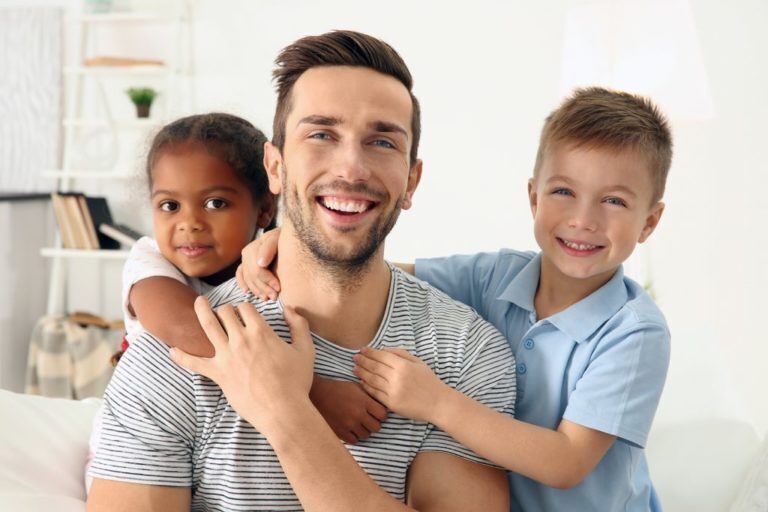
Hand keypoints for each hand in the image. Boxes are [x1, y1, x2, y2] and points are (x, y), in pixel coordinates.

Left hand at [170, 296, 314, 431]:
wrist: (283, 410)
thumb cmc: (296, 381)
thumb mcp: (305, 349)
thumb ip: (299, 325)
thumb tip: (290, 308)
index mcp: (261, 332)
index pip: (246, 308)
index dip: (245, 307)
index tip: (246, 312)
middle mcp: (241, 340)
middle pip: (226, 313)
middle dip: (226, 309)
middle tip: (226, 312)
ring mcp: (227, 356)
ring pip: (208, 326)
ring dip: (202, 311)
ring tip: (197, 303)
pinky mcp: (218, 374)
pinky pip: (194, 363)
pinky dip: (182, 357)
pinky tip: (172, 350)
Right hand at [236, 228, 281, 299]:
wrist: (283, 236)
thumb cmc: (283, 238)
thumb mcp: (279, 239)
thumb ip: (269, 248)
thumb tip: (261, 263)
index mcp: (253, 248)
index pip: (258, 270)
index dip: (268, 281)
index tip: (279, 288)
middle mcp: (246, 254)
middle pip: (252, 276)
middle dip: (263, 288)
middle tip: (275, 297)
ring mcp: (244, 260)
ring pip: (247, 279)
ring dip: (256, 290)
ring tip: (267, 298)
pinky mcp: (245, 264)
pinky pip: (240, 276)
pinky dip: (243, 284)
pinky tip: (247, 292)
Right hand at [310, 376, 387, 443]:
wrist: (317, 395)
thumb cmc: (338, 389)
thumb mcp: (355, 387)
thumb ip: (369, 395)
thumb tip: (381, 402)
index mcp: (363, 401)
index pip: (383, 414)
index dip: (381, 414)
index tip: (377, 413)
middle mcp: (358, 414)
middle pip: (376, 427)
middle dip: (374, 423)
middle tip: (368, 419)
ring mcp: (349, 424)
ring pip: (366, 435)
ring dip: (364, 430)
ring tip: (358, 424)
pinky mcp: (340, 432)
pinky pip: (354, 440)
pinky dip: (354, 436)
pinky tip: (351, 429)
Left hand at [353, 348, 449, 422]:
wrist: (437, 403)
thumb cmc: (429, 381)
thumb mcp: (418, 362)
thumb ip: (401, 354)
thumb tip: (384, 349)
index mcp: (403, 365)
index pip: (381, 356)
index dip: (370, 352)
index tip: (362, 350)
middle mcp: (396, 377)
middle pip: (374, 367)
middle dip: (362, 361)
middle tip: (354, 357)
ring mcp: (393, 391)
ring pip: (372, 380)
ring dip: (362, 373)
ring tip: (355, 368)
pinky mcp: (391, 403)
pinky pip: (375, 393)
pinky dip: (366, 386)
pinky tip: (362, 381)